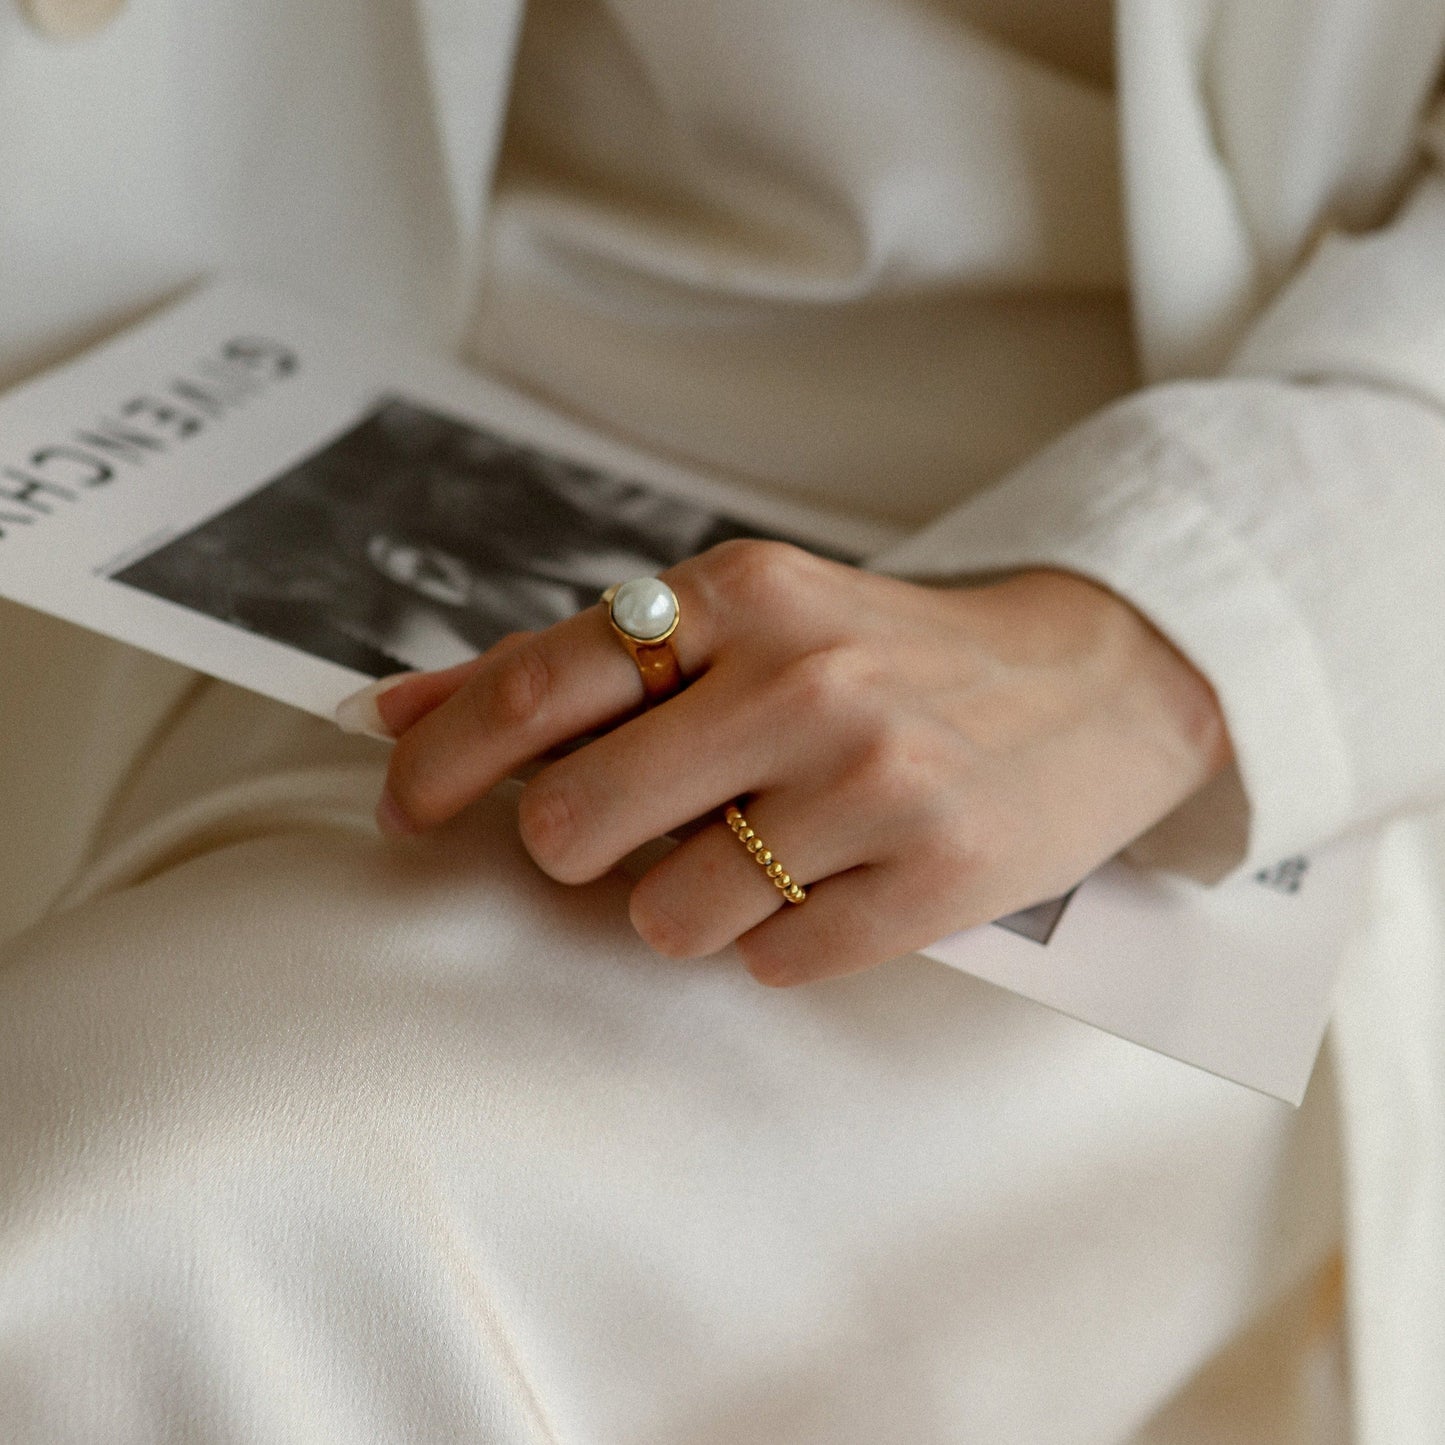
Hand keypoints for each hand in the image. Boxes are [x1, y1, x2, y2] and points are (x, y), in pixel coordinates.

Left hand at [356, 541, 1231, 985]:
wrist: (1089, 680)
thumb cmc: (885, 653)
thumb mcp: (740, 621)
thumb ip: (570, 664)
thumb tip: (399, 708)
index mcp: (737, 596)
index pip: (537, 687)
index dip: (443, 763)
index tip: (403, 809)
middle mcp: (803, 679)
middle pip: (574, 825)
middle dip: (574, 850)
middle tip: (627, 834)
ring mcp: (876, 782)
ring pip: (668, 919)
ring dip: (685, 905)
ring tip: (764, 853)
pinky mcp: (940, 879)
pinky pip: (773, 965)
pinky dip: (776, 941)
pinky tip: (832, 886)